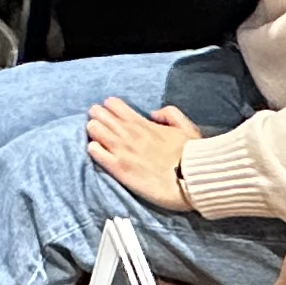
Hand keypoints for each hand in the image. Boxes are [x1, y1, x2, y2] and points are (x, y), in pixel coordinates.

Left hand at [83, 96, 201, 211]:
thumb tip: (153, 113)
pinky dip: (93, 149)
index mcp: (144, 123)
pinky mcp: (118, 169)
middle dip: (97, 116)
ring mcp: (122, 151)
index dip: (109, 107)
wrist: (192, 179)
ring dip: (93, 130)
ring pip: (94, 129)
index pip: (114, 105)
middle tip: (98, 121)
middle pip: (100, 114)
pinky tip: (95, 150)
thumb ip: (170, 114)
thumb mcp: (186, 126)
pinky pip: (95, 153)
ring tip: (95, 135)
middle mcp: (129, 134)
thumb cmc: (192, 155)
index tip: (110, 112)